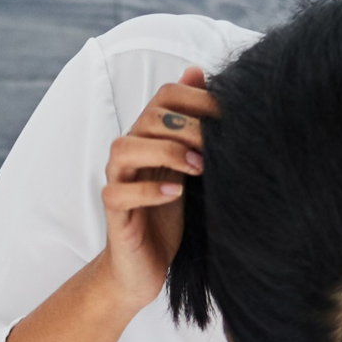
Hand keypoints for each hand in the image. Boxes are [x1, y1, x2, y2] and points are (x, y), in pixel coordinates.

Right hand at [98, 67, 215, 311]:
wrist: (143, 267)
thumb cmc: (167, 216)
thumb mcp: (190, 167)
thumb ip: (194, 127)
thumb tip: (201, 74)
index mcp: (150, 137)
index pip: (165, 96)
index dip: (196, 98)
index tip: (227, 116)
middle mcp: (130, 152)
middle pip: (148, 117)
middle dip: (188, 127)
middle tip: (216, 148)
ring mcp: (118, 181)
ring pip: (125, 148)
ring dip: (165, 152)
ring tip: (196, 169)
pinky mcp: (113, 211)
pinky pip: (118, 192)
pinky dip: (147, 191)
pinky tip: (175, 194)